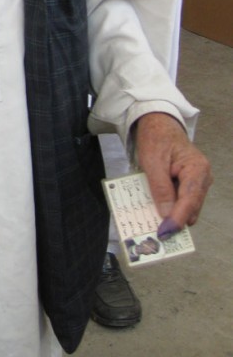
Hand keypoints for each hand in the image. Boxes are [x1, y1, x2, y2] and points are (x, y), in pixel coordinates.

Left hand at [135, 112, 212, 232]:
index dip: (177, 218)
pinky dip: (170, 206)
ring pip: (187, 207)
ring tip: (154, 223)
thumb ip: (160, 187)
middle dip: (175, 220)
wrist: (158, 123)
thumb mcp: (153, 161)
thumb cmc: (156, 138)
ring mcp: (198, 182)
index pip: (190, 201)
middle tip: (156, 232)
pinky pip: (182, 200)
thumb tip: (166, 214)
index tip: (165, 232)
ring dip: (172, 214)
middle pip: (191, 208)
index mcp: (197, 170)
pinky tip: (157, 209)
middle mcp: (203, 178)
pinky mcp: (190, 184)